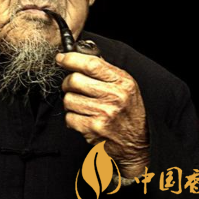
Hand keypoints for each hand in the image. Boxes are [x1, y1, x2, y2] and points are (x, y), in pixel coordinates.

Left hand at [57, 52, 149, 177]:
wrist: (137, 143)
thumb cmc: (128, 111)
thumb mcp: (125, 86)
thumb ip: (105, 71)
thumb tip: (80, 56)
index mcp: (122, 82)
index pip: (92, 64)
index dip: (71, 59)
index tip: (61, 58)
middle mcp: (114, 96)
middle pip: (75, 80)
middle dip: (67, 82)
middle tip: (71, 86)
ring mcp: (104, 114)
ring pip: (69, 99)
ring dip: (70, 101)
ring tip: (81, 105)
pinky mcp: (94, 129)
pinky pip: (69, 117)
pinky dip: (72, 118)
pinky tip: (82, 118)